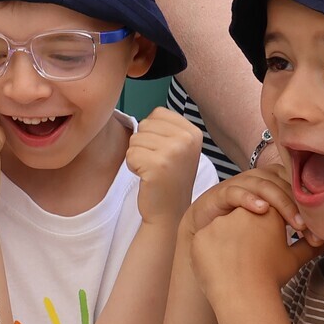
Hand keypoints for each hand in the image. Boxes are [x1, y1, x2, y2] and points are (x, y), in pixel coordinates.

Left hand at [125, 108, 204, 224]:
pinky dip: (133, 167)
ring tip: (153, 170)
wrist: (170, 212)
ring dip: (137, 156)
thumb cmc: (168, 178)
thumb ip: (167, 127)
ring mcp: (174, 151)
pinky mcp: (158, 165)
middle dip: (143, 144)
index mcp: (193, 131)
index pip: (157, 113)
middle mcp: (187, 139)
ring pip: (135, 139)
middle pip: (144, 124)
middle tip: (158, 164)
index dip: (152, 133)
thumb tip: (149, 110)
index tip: (164, 152)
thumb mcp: (178, 147)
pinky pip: (130, 154)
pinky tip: (147, 177)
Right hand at [186, 162, 314, 240]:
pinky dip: (250, 199)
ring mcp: (240, 185)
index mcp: (275, 184)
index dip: (312, 204)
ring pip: (264, 185)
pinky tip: (262, 210)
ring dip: (282, 204)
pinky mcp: (220, 194)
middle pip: (285, 184)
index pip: (298, 185)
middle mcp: (259, 180)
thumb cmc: (244, 237)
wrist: (207, 238)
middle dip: (301, 207)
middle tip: (312, 230)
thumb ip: (299, 236)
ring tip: (295, 225)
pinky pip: (236, 191)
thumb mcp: (277, 236)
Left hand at [188, 197, 317, 297]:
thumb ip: (311, 246)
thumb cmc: (271, 278)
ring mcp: (219, 223)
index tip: (267, 244)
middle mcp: (243, 211)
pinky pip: (206, 241)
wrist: (244, 296)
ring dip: (228, 243)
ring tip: (236, 265)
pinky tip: (220, 267)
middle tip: (251, 257)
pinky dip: (211, 253)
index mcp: (268, 212)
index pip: (269, 210)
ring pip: (224, 229)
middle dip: (247, 234)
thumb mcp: (294, 260)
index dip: (268, 227)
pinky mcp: (200, 236)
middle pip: (245, 217)